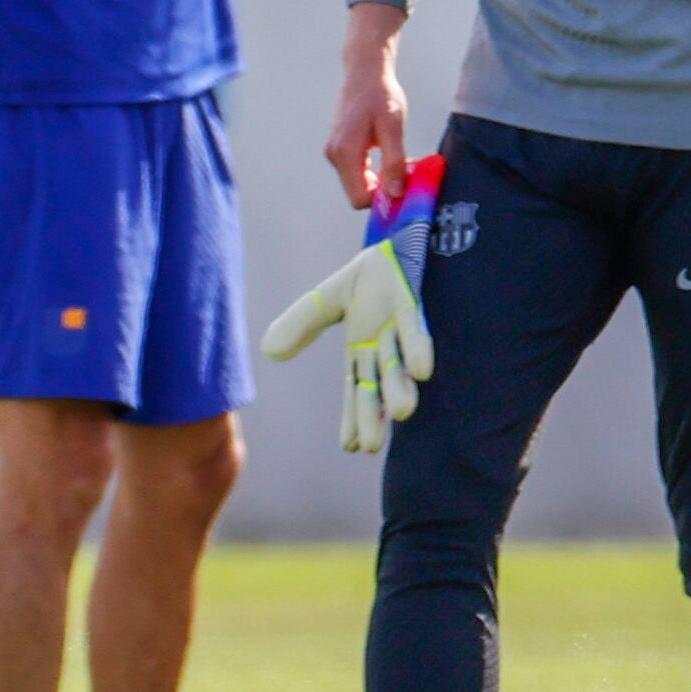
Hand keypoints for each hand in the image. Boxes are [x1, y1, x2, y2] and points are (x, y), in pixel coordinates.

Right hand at [261, 174, 439, 453]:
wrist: (396, 244)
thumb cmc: (367, 278)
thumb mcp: (326, 300)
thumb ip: (301, 324)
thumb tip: (268, 351)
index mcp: (361, 348)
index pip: (355, 388)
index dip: (353, 415)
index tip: (351, 447)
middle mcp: (382, 345)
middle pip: (375, 385)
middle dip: (374, 414)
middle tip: (371, 446)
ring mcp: (399, 328)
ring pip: (398, 364)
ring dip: (399, 387)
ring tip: (402, 413)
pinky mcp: (412, 306)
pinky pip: (415, 331)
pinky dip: (417, 349)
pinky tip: (421, 371)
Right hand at [325, 3, 409, 210]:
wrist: (365, 71)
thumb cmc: (381, 95)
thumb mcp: (393, 128)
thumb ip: (394, 162)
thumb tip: (395, 194)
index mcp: (344, 153)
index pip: (360, 198)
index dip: (384, 198)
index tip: (406, 186)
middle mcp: (334, 156)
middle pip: (359, 193)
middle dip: (384, 190)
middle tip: (408, 173)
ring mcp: (335, 152)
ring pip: (359, 183)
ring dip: (382, 180)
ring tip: (402, 162)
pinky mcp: (340, 148)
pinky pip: (358, 172)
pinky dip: (376, 171)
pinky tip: (392, 156)